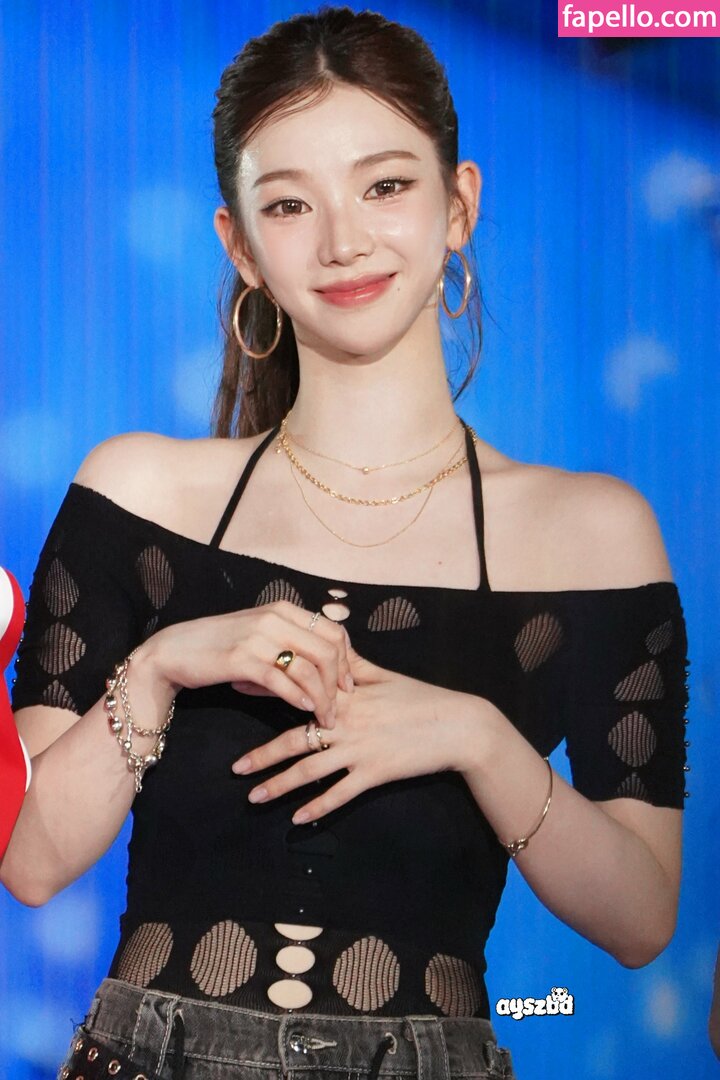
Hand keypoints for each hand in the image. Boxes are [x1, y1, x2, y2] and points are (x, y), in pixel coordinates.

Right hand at [144, 600, 352, 729]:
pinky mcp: (241, 659)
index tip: (348, 685)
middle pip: (327, 650)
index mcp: (283, 609)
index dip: (347, 661)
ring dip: (321, 698)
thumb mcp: (260, 634)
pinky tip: (304, 709)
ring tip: (324, 718)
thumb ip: (290, 642)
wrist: (174, 651)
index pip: (333, 632)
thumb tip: (329, 666)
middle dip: (339, 683)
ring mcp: (258, 637)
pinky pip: (281, 680)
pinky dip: (298, 697)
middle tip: (340, 707)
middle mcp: (274, 618)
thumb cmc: (220, 646)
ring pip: (308, 668)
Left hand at [231, 643, 488, 822]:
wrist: (459, 726)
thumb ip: (352, 665)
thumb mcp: (386, 676)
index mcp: (347, 697)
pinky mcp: (375, 774)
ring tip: (254, 797)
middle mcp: (347, 724)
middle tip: (235, 768)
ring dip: (280, 786)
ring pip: (310, 771)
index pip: (299, 697)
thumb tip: (330, 650)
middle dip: (263, 756)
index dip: (269, 697)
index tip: (242, 696)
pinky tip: (298, 819)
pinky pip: (340, 795)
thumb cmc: (423, 698)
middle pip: (295, 740)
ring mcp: (360, 750)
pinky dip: (318, 808)